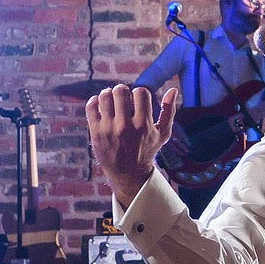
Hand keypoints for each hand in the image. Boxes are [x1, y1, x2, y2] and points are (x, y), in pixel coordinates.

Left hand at [87, 84, 178, 205]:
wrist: (128, 173)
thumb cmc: (146, 150)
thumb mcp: (163, 134)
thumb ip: (169, 111)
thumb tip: (173, 89)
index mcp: (143, 124)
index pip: (140, 92)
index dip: (139, 92)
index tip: (137, 101)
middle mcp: (125, 126)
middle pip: (121, 91)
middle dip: (122, 91)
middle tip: (123, 98)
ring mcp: (109, 128)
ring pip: (105, 96)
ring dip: (108, 94)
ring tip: (112, 100)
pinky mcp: (96, 132)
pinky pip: (91, 106)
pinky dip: (95, 101)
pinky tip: (101, 105)